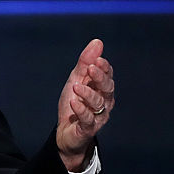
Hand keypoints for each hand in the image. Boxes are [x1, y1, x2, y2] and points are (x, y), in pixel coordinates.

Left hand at [56, 38, 114, 171]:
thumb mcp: (76, 80)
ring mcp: (98, 116)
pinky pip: (87, 119)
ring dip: (87, 93)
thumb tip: (98, 42)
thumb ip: (85, 63)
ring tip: (76, 86)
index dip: (104, 68)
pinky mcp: (88, 128)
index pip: (108, 76)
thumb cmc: (74, 103)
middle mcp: (104, 102)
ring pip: (98, 103)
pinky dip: (81, 109)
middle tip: (91, 69)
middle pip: (107, 89)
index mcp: (102, 89)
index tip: (97, 60)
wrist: (66, 132)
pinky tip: (74, 102)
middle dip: (100, 78)